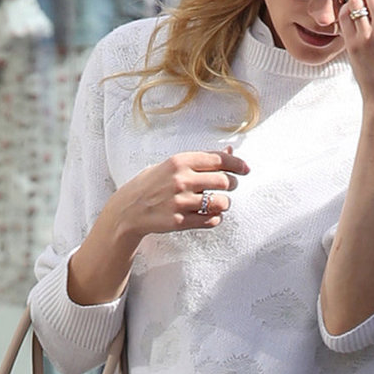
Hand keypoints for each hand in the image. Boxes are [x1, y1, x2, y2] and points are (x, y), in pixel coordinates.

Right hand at [109, 148, 249, 239]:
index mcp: (178, 161)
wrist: (128, 209)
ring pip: (221, 203)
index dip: (236, 163)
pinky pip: (211, 220)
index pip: (218, 159)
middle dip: (232, 184)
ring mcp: (180, 202)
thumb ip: (199, 160)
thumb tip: (229, 152)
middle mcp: (181, 180)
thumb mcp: (170, 166)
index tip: (245, 168)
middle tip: (230, 186)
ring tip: (218, 202)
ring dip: (224, 203)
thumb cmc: (150, 185)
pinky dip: (215, 218)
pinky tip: (208, 215)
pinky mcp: (180, 221)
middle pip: (224, 181)